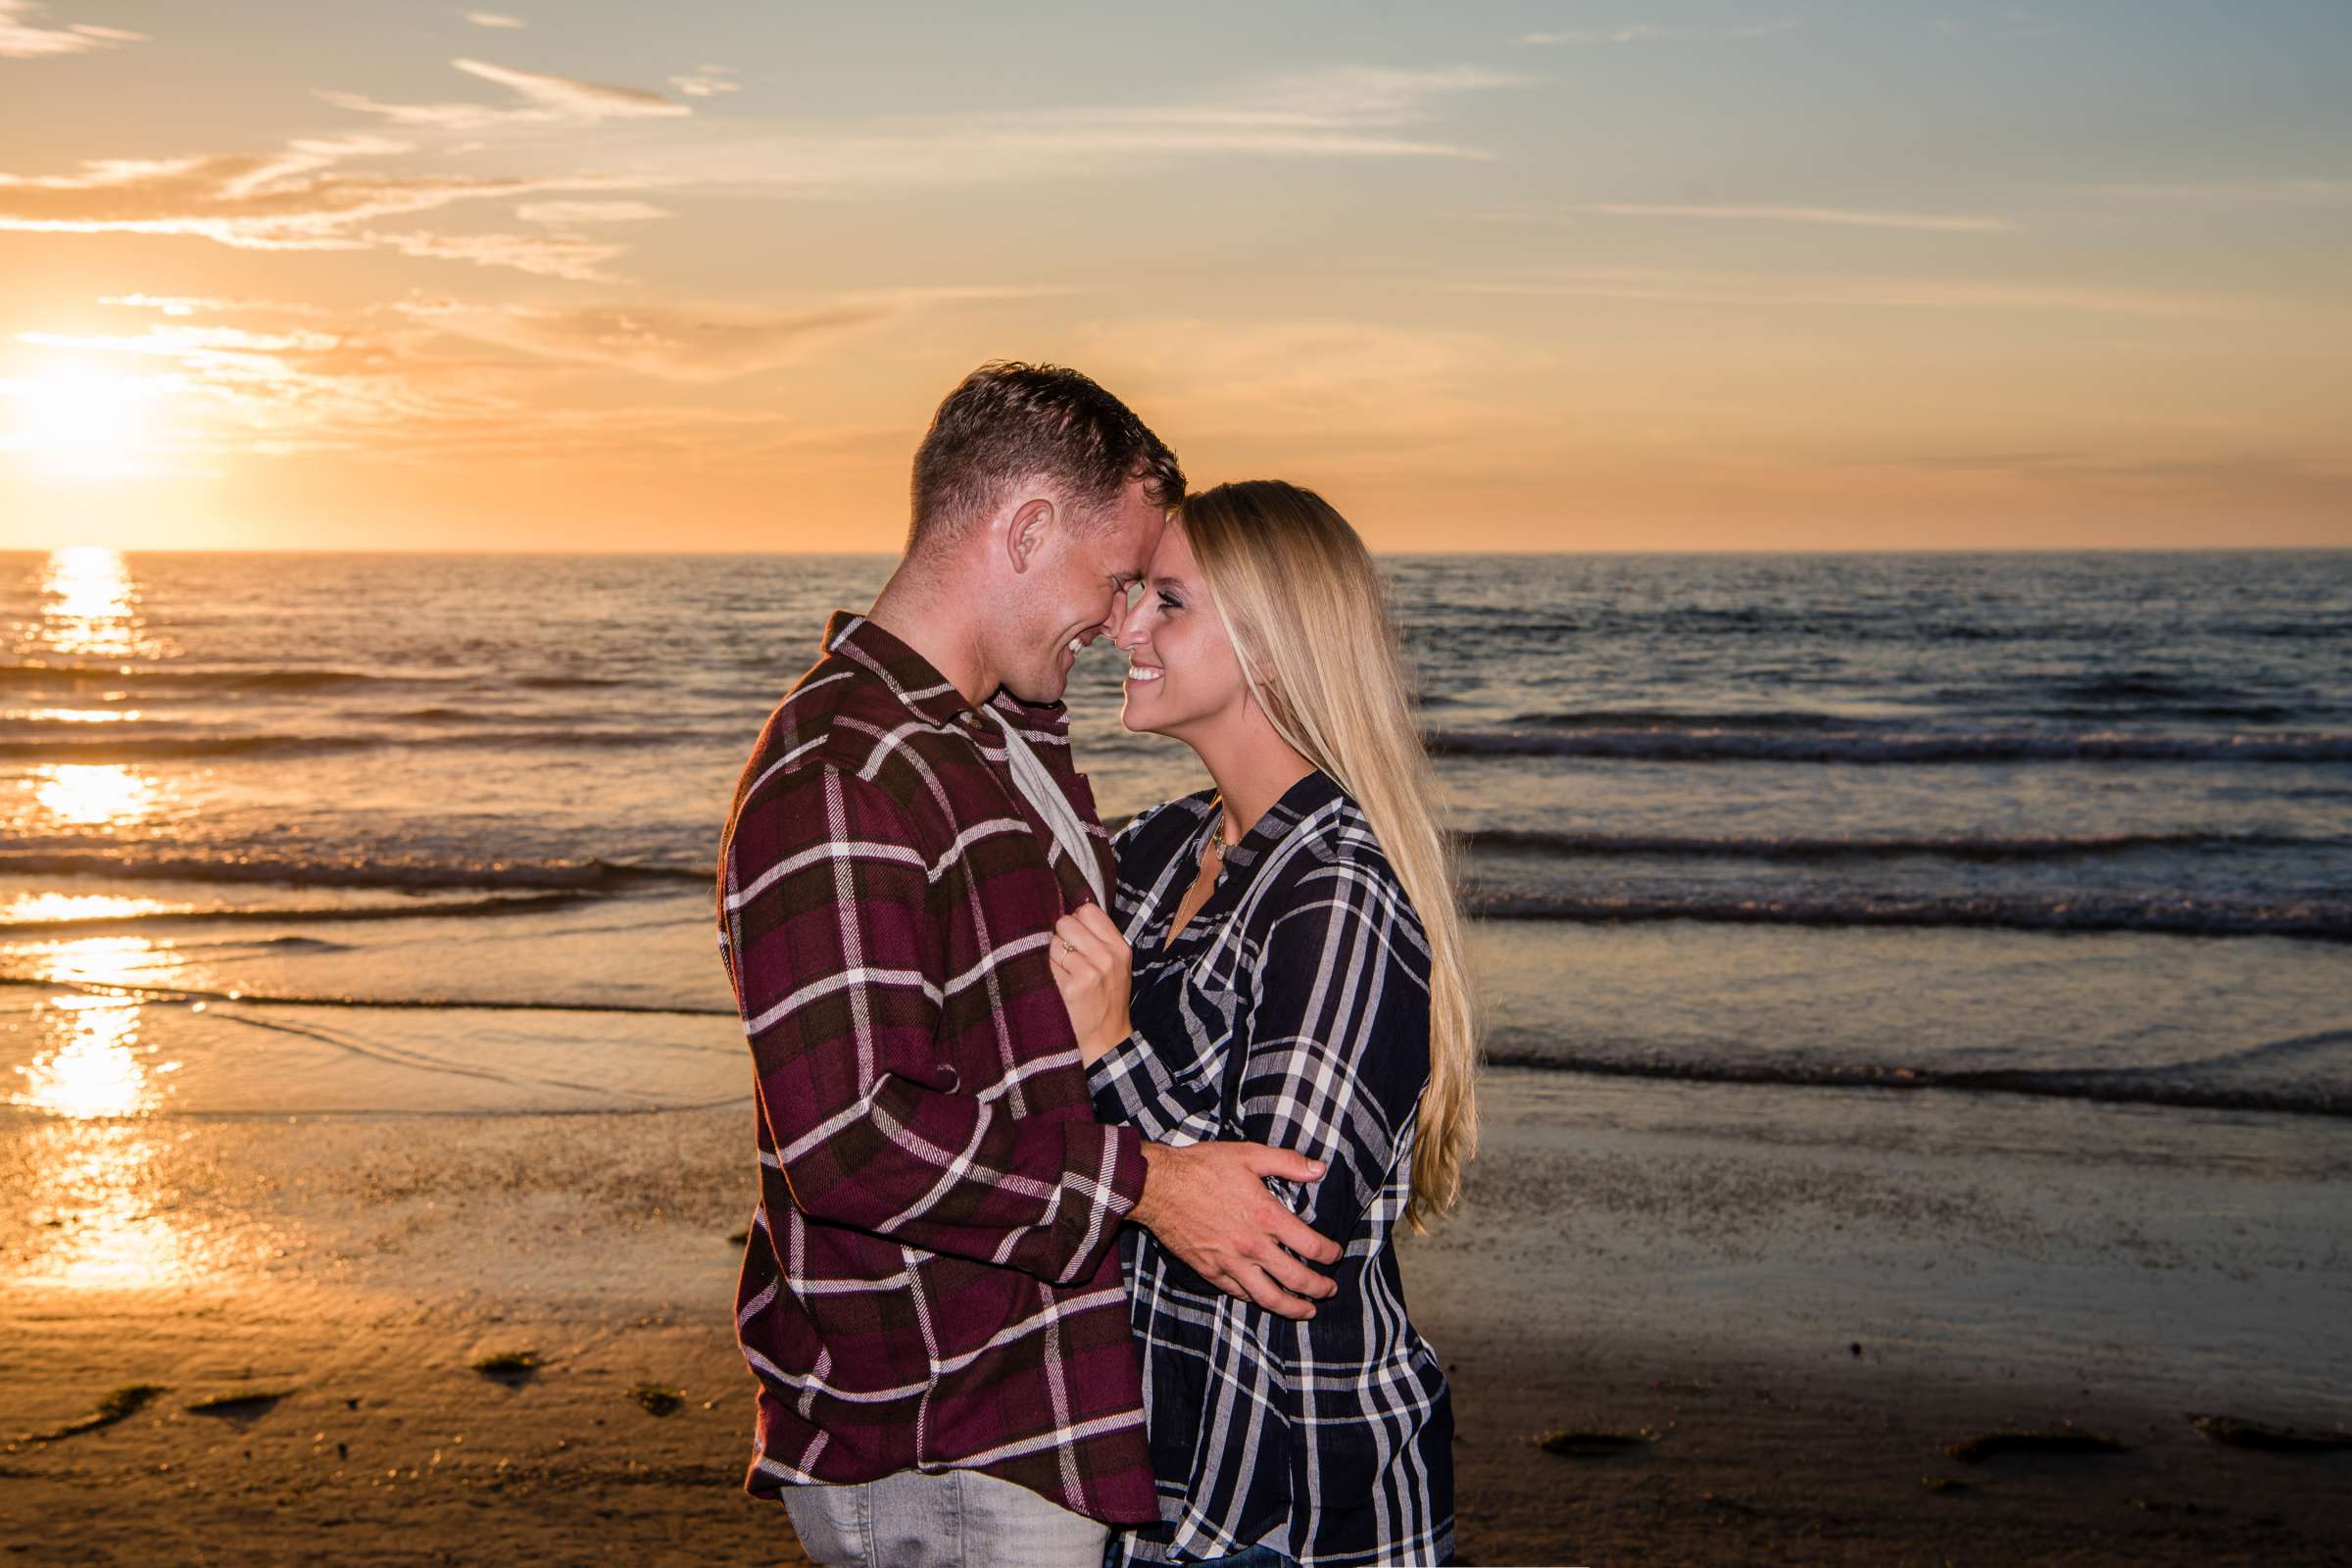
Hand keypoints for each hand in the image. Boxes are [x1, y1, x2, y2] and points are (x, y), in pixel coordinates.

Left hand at [1049, 902, 1130, 1066]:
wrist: (1106, 1041)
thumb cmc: (1107, 1000)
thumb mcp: (1116, 967)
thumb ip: (1099, 940)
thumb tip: (1070, 912)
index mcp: (1120, 949)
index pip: (1089, 911)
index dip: (1076, 920)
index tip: (1075, 935)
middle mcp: (1107, 958)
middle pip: (1067, 922)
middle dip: (1060, 936)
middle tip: (1066, 956)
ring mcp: (1089, 973)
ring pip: (1053, 943)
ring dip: (1052, 956)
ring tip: (1064, 974)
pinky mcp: (1071, 989)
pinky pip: (1046, 964)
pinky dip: (1046, 973)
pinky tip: (1057, 986)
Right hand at [1131, 1141, 1341, 1320]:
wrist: (1157, 1186)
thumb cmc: (1202, 1167)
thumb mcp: (1249, 1155)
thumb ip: (1287, 1163)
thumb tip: (1319, 1169)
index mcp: (1267, 1217)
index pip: (1311, 1246)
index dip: (1330, 1254)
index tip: (1335, 1255)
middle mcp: (1252, 1246)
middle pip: (1296, 1279)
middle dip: (1319, 1288)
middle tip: (1329, 1290)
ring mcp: (1230, 1263)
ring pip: (1269, 1297)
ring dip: (1293, 1308)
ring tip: (1306, 1311)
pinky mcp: (1210, 1271)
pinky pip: (1238, 1293)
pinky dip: (1256, 1299)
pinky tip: (1264, 1298)